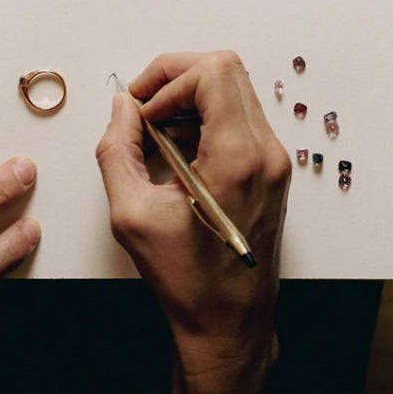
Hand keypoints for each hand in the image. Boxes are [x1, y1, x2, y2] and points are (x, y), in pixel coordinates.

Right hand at [95, 52, 290, 393]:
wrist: (228, 323)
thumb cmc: (188, 280)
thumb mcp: (132, 214)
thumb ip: (117, 150)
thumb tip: (121, 109)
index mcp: (238, 158)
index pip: (212, 72)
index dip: (167, 80)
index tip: (142, 114)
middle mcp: (266, 152)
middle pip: (226, 70)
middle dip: (176, 79)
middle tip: (142, 109)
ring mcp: (274, 160)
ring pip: (234, 90)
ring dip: (189, 98)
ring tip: (155, 134)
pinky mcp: (271, 170)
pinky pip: (239, 118)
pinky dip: (204, 118)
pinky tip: (176, 149)